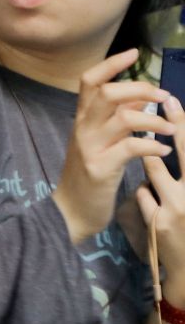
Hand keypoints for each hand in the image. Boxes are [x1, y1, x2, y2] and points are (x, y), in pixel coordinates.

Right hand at [52, 49, 168, 242]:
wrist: (71, 211)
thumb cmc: (89, 174)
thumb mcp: (100, 141)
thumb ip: (117, 118)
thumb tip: (142, 97)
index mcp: (82, 119)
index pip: (90, 81)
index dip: (112, 64)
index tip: (135, 53)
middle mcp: (83, 128)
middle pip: (108, 93)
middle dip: (141, 89)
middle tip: (164, 97)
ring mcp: (90, 147)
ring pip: (123, 118)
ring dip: (155, 120)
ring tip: (171, 129)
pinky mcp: (100, 168)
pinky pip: (131, 148)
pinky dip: (153, 146)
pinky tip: (163, 151)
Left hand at [137, 93, 184, 305]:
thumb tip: (179, 142)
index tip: (175, 102)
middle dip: (174, 124)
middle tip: (163, 101)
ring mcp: (176, 208)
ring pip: (155, 171)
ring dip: (152, 159)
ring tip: (149, 147)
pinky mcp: (157, 222)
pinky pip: (144, 195)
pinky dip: (147, 191)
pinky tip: (151, 195)